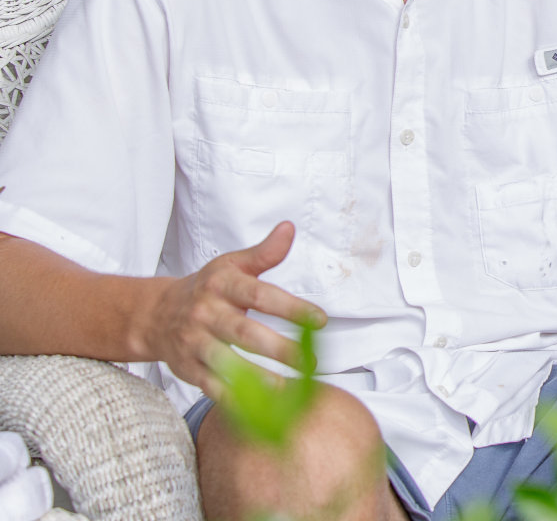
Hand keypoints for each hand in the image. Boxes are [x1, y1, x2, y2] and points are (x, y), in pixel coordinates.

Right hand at [133, 221, 326, 397]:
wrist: (154, 315)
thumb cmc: (206, 289)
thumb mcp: (231, 265)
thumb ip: (264, 253)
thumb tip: (288, 228)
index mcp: (222, 285)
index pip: (260, 295)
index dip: (291, 307)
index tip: (321, 320)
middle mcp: (206, 314)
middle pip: (244, 333)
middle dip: (279, 349)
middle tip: (311, 361)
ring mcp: (194, 343)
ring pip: (227, 363)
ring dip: (258, 379)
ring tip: (289, 389)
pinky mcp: (187, 368)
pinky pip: (212, 386)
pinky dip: (235, 399)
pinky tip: (260, 408)